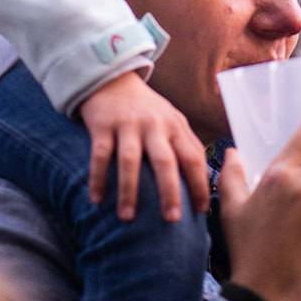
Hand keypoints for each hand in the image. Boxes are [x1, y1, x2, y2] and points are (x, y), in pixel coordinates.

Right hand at [79, 71, 209, 221]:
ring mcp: (127, 125)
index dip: (199, 185)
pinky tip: (96, 200)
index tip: (201, 211)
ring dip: (129, 191)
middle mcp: (154, 125)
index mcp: (174, 126)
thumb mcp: (171, 120)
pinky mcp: (103, 125)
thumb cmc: (147, 109)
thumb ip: (186, 146)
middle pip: (165, 161)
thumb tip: (205, 181)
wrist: (113, 80)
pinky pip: (99, 155)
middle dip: (170, 191)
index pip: (193, 157)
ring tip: (127, 218)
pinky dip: (97, 178)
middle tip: (172, 220)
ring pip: (130, 161)